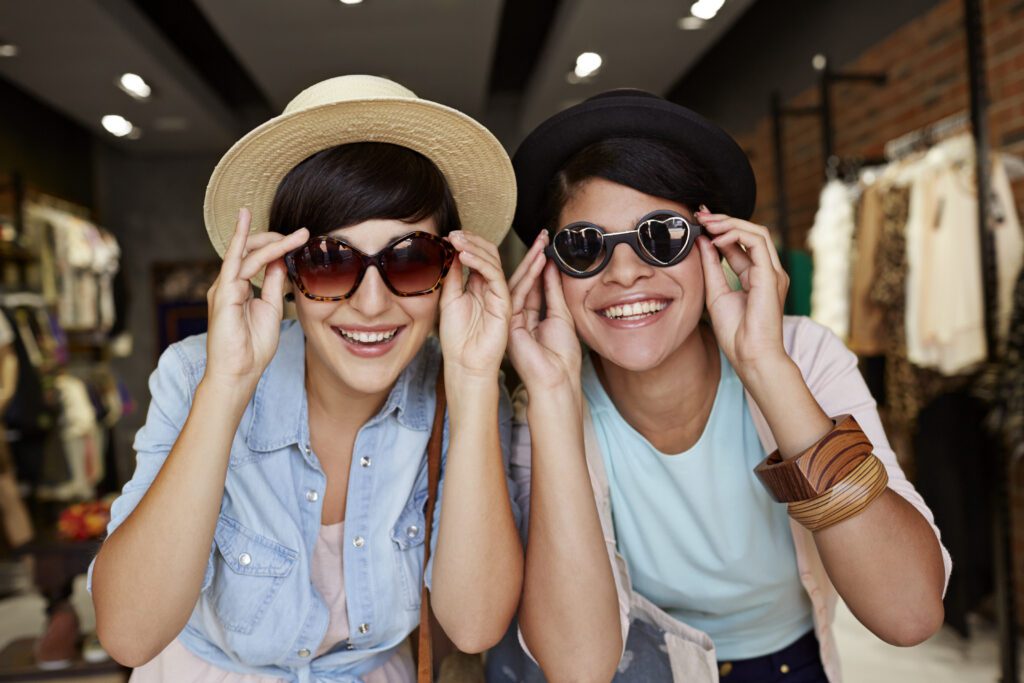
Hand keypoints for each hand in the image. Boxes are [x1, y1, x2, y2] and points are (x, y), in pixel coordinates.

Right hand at [203, 208, 308, 391]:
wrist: (239, 372)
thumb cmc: (253, 347)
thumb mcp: (271, 309)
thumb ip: (272, 284)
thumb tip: (280, 261)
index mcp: (238, 289)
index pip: (255, 259)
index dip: (276, 247)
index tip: (300, 240)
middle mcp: (228, 284)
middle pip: (250, 251)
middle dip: (276, 239)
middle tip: (303, 234)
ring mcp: (224, 287)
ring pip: (248, 253)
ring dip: (274, 241)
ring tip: (299, 235)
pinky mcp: (223, 293)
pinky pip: (238, 262)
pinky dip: (247, 242)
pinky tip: (258, 230)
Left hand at [438, 231, 510, 379]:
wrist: (465, 363)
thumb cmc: (457, 337)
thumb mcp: (449, 298)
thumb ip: (452, 275)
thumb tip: (451, 251)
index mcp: (478, 285)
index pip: (476, 256)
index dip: (464, 243)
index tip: (446, 236)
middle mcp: (491, 287)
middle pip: (488, 253)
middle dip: (471, 240)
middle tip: (453, 234)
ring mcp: (499, 294)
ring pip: (493, 260)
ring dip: (474, 247)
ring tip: (456, 240)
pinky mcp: (504, 302)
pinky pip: (495, 275)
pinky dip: (480, 262)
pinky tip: (464, 256)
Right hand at [506, 231, 581, 394]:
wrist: (555, 378)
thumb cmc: (562, 355)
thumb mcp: (561, 315)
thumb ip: (553, 290)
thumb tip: (551, 266)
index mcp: (532, 317)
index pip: (534, 286)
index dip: (540, 265)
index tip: (546, 245)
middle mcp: (519, 316)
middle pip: (524, 281)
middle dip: (533, 258)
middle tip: (541, 236)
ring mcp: (512, 318)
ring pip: (519, 284)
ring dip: (529, 262)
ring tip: (540, 242)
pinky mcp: (509, 321)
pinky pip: (517, 293)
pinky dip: (527, 276)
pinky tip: (536, 260)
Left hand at [695, 207, 789, 379]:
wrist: (750, 355)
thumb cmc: (735, 332)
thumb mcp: (715, 293)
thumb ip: (711, 267)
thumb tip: (702, 241)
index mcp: (756, 276)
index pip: (740, 244)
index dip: (720, 230)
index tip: (699, 221)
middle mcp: (767, 271)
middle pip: (750, 233)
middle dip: (724, 220)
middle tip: (701, 214)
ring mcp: (772, 272)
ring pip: (757, 232)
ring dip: (730, 223)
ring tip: (707, 222)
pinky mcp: (771, 275)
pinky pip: (757, 242)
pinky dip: (736, 235)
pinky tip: (717, 238)